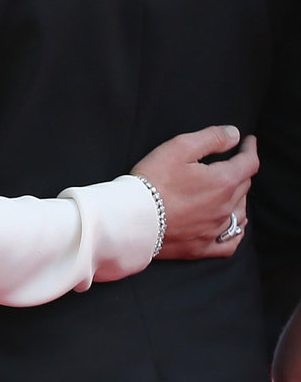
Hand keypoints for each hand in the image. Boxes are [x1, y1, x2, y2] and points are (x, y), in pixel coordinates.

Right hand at [133, 124, 257, 259]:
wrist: (131, 218)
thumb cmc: (152, 181)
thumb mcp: (178, 148)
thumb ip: (211, 138)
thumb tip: (234, 134)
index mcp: (223, 182)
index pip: (249, 163)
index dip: (250, 149)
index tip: (248, 141)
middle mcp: (226, 207)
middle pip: (244, 186)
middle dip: (241, 171)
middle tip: (231, 163)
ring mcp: (215, 229)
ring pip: (241, 212)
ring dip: (239, 199)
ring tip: (230, 191)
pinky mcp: (203, 247)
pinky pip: (230, 242)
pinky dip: (235, 231)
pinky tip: (232, 225)